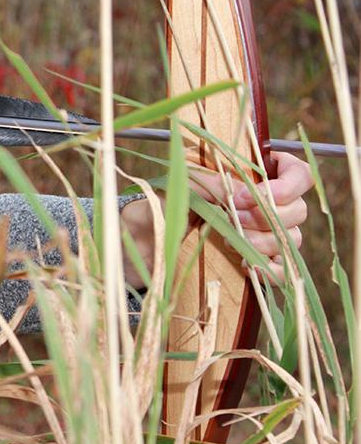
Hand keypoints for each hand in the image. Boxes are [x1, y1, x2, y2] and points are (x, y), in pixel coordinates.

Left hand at [122, 152, 313, 288]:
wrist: (145, 237)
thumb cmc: (163, 200)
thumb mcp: (183, 184)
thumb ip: (212, 182)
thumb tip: (241, 190)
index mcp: (252, 174)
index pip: (298, 173)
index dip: (284, 185)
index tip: (243, 196)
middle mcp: (264, 203)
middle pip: (298, 209)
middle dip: (267, 215)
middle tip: (231, 215)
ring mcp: (264, 232)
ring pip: (293, 239)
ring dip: (265, 241)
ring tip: (230, 241)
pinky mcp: (257, 260)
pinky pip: (282, 268)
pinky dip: (270, 269)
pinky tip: (246, 266)